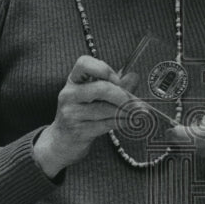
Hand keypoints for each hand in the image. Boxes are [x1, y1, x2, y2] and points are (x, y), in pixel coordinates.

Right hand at [33, 55, 139, 176]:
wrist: (64, 140)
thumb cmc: (84, 112)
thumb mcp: (95, 95)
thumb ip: (116, 85)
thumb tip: (134, 76)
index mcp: (73, 80)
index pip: (84, 63)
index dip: (104, 69)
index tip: (117, 80)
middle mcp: (69, 94)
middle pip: (101, 88)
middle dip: (123, 96)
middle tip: (139, 103)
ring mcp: (71, 113)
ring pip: (106, 109)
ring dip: (128, 111)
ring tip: (140, 112)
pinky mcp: (78, 131)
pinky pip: (106, 124)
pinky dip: (123, 122)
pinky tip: (132, 121)